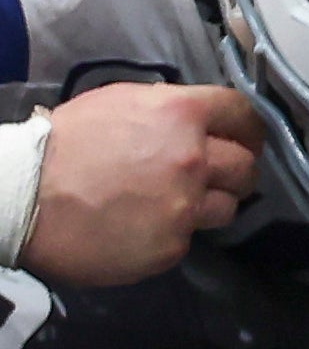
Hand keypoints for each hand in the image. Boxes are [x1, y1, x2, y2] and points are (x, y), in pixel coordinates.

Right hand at [24, 84, 261, 283]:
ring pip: (228, 205)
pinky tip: (144, 226)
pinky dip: (174, 232)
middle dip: (235, 170)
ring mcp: (186, 205)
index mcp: (181, 114)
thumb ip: (167, 111)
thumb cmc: (61, 144)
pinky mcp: (173, 244)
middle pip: (246, 166)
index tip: (245, 139)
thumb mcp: (118, 103)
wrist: (21, 196)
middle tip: (215, 177)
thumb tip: (195, 121)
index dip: (247, 128)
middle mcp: (194, 158)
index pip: (242, 114)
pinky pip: (191, 237)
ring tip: (174, 204)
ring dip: (210, 204)